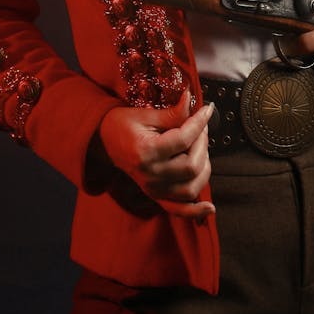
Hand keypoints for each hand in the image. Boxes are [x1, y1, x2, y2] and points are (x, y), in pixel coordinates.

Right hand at [99, 91, 214, 221]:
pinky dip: (195, 211)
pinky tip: (209, 207)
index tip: (207, 110)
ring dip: (204, 167)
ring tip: (201, 147)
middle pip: (191, 165)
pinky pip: (178, 209)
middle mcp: (151, 175)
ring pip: (191, 187)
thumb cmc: (123, 125)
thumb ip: (172, 113)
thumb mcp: (146, 114)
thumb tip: (192, 102)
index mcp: (146, 152)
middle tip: (202, 126)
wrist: (104, 140)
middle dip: (203, 142)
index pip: (184, 140)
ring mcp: (153, 188)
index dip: (200, 122)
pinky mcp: (155, 195)